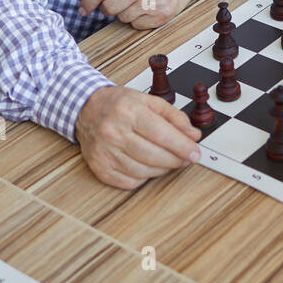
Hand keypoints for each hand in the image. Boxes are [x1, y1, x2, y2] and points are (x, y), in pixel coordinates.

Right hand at [75, 86, 201, 188]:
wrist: (87, 110)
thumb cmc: (120, 105)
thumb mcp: (149, 101)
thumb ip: (174, 117)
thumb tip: (193, 135)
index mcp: (128, 111)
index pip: (162, 134)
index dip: (182, 147)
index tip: (195, 153)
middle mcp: (114, 132)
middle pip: (154, 156)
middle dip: (176, 160)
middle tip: (187, 158)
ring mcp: (105, 152)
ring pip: (144, 171)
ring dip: (162, 169)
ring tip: (168, 160)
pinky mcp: (100, 168)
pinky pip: (130, 182)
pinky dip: (144, 176)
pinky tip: (146, 165)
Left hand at [78, 0, 209, 28]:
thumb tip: (85, 0)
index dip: (88, 2)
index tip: (83, 9)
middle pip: (109, 8)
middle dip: (108, 8)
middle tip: (116, 2)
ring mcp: (152, 2)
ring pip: (123, 18)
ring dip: (125, 13)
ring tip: (138, 0)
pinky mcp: (161, 15)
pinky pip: (137, 25)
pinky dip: (138, 19)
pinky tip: (148, 7)